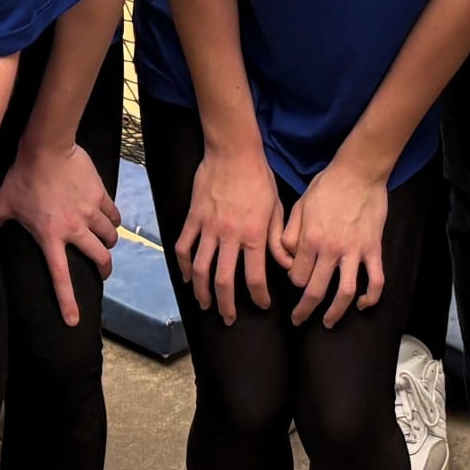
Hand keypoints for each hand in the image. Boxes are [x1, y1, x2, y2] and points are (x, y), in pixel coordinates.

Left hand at [0, 139, 119, 326]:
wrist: (47, 148)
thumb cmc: (22, 176)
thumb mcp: (4, 203)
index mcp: (50, 237)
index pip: (61, 277)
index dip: (68, 302)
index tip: (74, 321)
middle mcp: (75, 229)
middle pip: (99, 258)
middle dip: (104, 269)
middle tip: (103, 271)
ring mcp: (91, 211)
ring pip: (110, 236)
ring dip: (109, 242)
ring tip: (106, 242)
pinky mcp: (100, 194)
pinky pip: (114, 213)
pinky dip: (113, 219)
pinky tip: (110, 218)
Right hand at [174, 142, 284, 322]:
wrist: (234, 151)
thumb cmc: (259, 178)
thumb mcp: (277, 208)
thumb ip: (279, 240)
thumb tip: (286, 266)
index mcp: (254, 235)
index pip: (255, 277)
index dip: (259, 297)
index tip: (261, 305)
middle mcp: (230, 236)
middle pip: (224, 281)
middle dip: (226, 305)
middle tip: (228, 318)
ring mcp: (208, 228)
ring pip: (200, 269)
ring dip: (202, 291)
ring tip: (205, 304)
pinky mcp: (193, 218)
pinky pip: (184, 247)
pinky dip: (183, 266)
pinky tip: (187, 278)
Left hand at [279, 159, 386, 328]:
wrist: (359, 171)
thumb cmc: (327, 185)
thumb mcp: (300, 205)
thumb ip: (290, 232)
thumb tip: (286, 256)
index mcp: (310, 239)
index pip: (297, 276)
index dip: (294, 282)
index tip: (296, 282)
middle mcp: (331, 249)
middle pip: (316, 291)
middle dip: (305, 310)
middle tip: (299, 320)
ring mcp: (354, 251)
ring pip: (345, 293)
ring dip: (336, 312)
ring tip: (329, 323)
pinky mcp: (373, 249)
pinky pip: (376, 280)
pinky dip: (371, 297)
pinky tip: (363, 305)